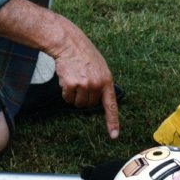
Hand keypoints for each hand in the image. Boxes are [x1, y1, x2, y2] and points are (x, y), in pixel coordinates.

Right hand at [0, 0, 119, 139]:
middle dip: (84, 96)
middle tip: (81, 80)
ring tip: (74, 77)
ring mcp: (85, 85)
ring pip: (77, 103)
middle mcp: (97, 84)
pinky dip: (65, 91)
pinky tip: (67, 77)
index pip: (111, 105)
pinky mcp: (71, 85)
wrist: (69, 43)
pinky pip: (67, 98)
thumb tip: (100, 101)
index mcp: (107, 80)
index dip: (112, 122)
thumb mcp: (100, 67)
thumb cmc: (83, 55)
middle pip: (89, 105)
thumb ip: (102, 83)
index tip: (114, 136)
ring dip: (73, 94)